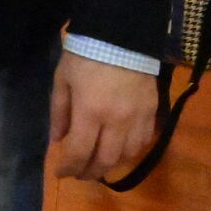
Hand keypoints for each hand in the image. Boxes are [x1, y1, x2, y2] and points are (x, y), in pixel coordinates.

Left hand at [50, 52, 156, 179]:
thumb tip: (58, 141)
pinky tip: (119, 150)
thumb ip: (59, 113)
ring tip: (98, 164)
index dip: (69, 167)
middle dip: (90, 172)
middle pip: (105, 160)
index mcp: (90, 111)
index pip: (79, 152)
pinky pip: (144, 142)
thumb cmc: (85, 56)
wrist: (121, 36)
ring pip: (127, 155)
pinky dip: (131, 151)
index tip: (60, 173)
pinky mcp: (153, 112)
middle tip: (79, 174)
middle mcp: (116, 120)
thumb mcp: (63, 80)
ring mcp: (138, 118)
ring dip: (111, 165)